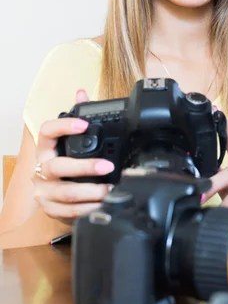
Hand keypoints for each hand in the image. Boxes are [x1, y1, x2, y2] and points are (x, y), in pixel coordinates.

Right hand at [32, 89, 113, 224]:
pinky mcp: (50, 209)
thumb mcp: (70, 141)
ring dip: (90, 191)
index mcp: (45, 148)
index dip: (64, 126)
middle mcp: (41, 169)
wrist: (51, 194)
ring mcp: (43, 190)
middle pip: (57, 167)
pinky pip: (68, 211)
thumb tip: (82, 93)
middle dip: (85, 167)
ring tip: (109, 188)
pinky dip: (87, 208)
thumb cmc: (64, 162)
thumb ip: (77, 116)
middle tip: (108, 166)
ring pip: (65, 192)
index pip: (47, 131)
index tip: (84, 125)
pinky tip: (102, 204)